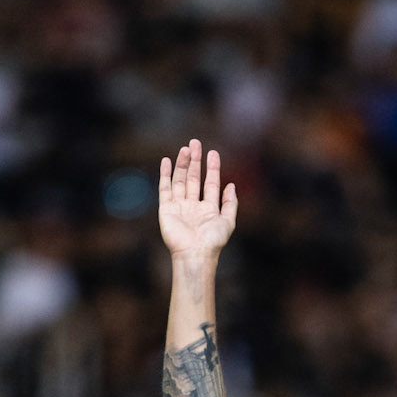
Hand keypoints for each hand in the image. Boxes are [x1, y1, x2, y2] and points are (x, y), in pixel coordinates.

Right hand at [159, 139, 236, 260]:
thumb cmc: (213, 242)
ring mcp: (180, 206)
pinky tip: (167, 161)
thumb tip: (231, 184)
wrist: (195, 254)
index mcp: (209, 209)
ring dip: (183, 164)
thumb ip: (230, 203)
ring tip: (186, 148)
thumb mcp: (228, 221)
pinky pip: (165, 188)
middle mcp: (194, 206)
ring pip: (181, 180)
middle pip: (194, 178)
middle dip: (195, 161)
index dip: (212, 168)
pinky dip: (165, 174)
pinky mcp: (167, 209)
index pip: (211, 183)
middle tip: (196, 143)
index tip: (213, 153)